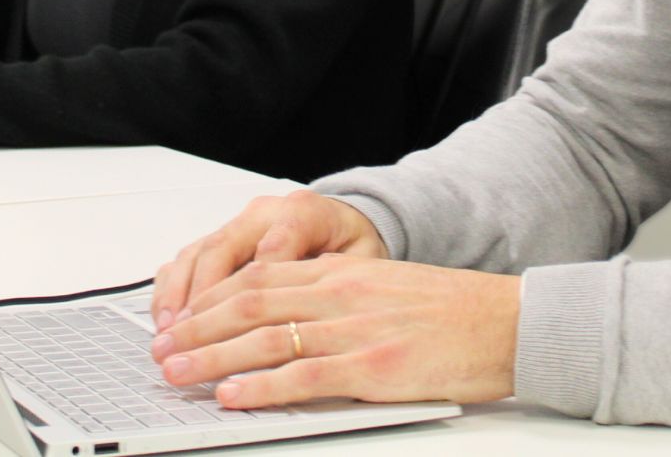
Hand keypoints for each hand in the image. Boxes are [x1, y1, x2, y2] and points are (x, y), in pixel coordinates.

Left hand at [150, 256, 520, 408]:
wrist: (509, 321)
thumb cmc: (455, 312)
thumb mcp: (387, 292)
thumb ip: (339, 302)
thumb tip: (289, 325)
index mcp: (343, 275)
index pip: (259, 280)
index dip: (211, 300)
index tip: (179, 318)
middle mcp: (341, 296)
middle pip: (249, 305)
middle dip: (197, 328)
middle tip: (161, 349)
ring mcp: (356, 331)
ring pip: (265, 339)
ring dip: (212, 357)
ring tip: (176, 372)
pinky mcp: (374, 367)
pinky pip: (304, 377)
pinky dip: (261, 387)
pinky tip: (232, 395)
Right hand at [151, 190, 387, 328]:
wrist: (344, 221)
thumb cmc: (352, 246)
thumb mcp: (363, 264)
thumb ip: (343, 286)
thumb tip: (321, 323)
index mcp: (304, 212)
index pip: (274, 245)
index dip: (255, 285)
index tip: (241, 323)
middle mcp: (264, 213)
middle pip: (223, 247)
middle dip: (201, 296)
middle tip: (187, 335)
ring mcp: (238, 224)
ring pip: (198, 252)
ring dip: (179, 295)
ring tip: (171, 332)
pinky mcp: (221, 239)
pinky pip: (187, 258)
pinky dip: (172, 289)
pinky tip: (167, 319)